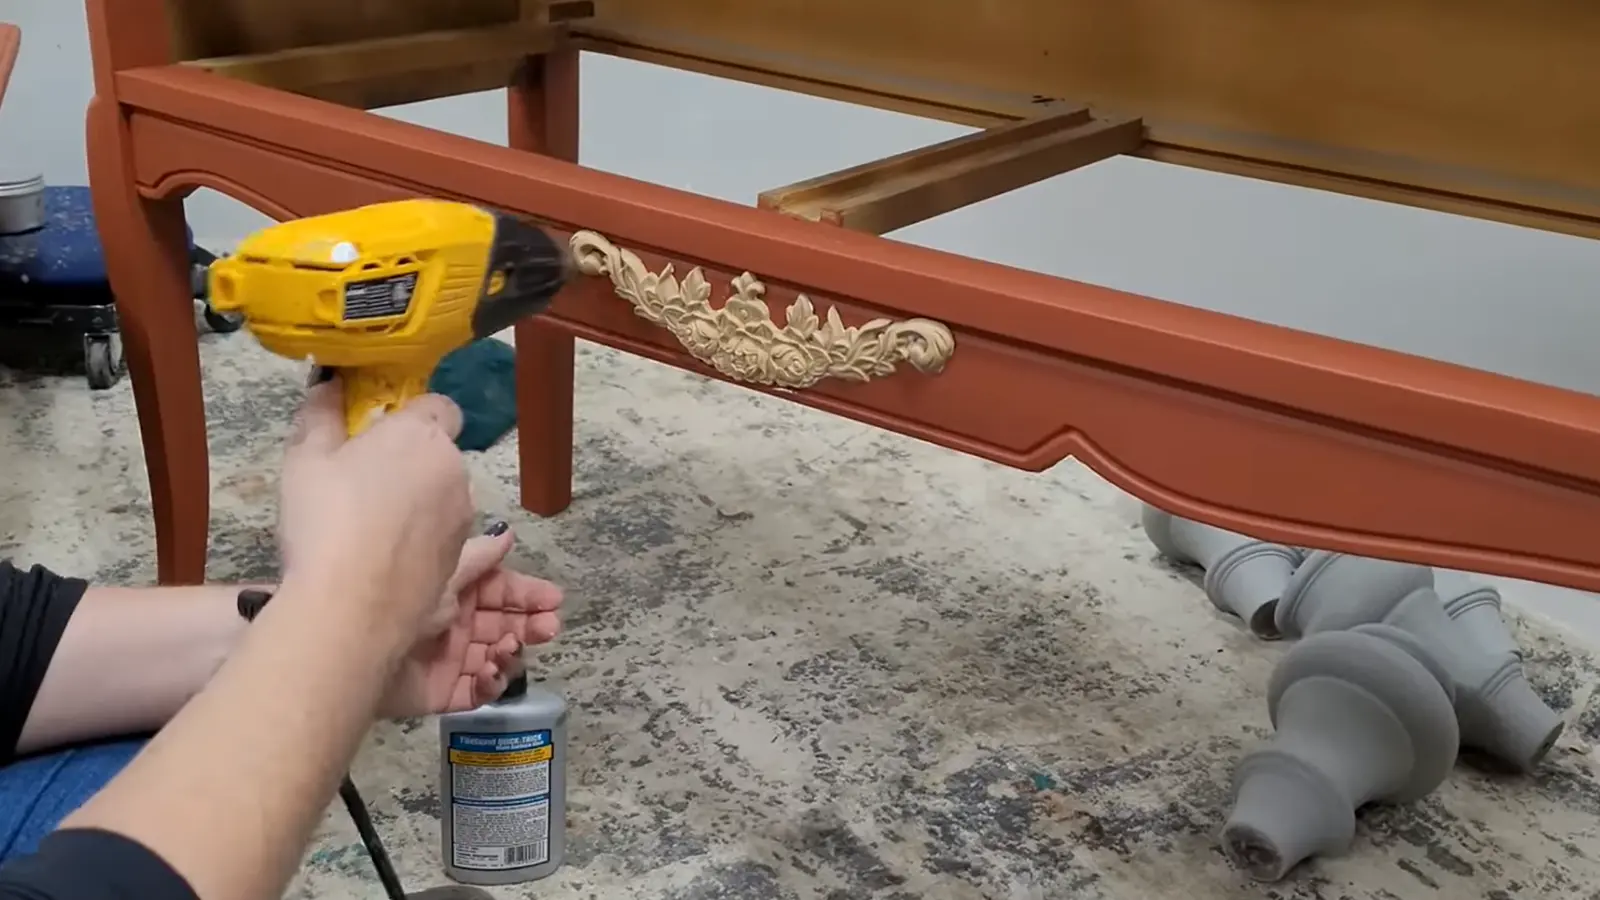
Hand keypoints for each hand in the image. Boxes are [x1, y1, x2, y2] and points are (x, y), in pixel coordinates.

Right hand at [277, 379, 474, 639]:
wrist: (352, 605)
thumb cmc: (325, 520)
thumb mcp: (305, 460)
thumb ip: (320, 416)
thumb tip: (329, 383)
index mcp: (421, 436)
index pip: (439, 406)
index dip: (415, 416)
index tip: (383, 432)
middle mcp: (454, 472)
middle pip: (440, 455)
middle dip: (413, 462)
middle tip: (366, 483)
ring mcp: (463, 519)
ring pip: (447, 498)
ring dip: (422, 504)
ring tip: (375, 528)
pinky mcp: (461, 561)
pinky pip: (449, 540)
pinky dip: (429, 542)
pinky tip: (398, 557)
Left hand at [381, 525, 563, 716]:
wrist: (354, 647)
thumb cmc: (402, 601)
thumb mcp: (445, 573)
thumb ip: (479, 559)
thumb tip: (506, 535)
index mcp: (457, 594)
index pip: (502, 592)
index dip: (529, 596)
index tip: (554, 600)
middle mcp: (457, 626)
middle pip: (505, 626)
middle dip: (530, 626)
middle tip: (549, 628)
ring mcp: (450, 661)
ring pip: (496, 659)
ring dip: (511, 654)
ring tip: (508, 650)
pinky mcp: (440, 693)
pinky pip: (475, 693)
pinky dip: (490, 685)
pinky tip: (490, 672)